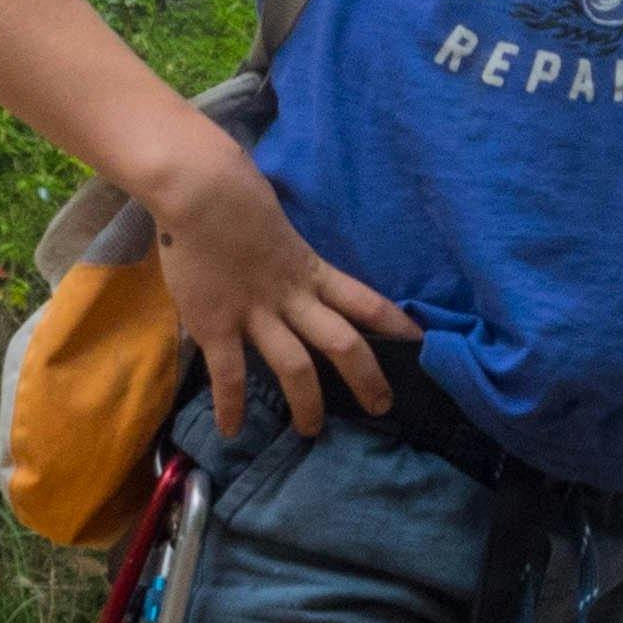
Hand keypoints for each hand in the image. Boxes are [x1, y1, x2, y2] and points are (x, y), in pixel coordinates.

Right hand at [135, 119, 418, 439]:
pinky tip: (232, 430)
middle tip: (383, 406)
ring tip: (312, 431)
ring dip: (307, 402)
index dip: (395, 321)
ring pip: (295, 365)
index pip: (365, 300)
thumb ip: (286, 260)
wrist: (202, 191)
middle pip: (343, 342)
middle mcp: (292, 296)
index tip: (421, 341)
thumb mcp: (277, 230)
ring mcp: (256, 312)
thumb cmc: (237, 200)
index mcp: (310, 270)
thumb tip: (289, 272)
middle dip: (366, 376)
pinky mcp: (217, 323)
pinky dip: (231, 404)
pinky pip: (229, 373)